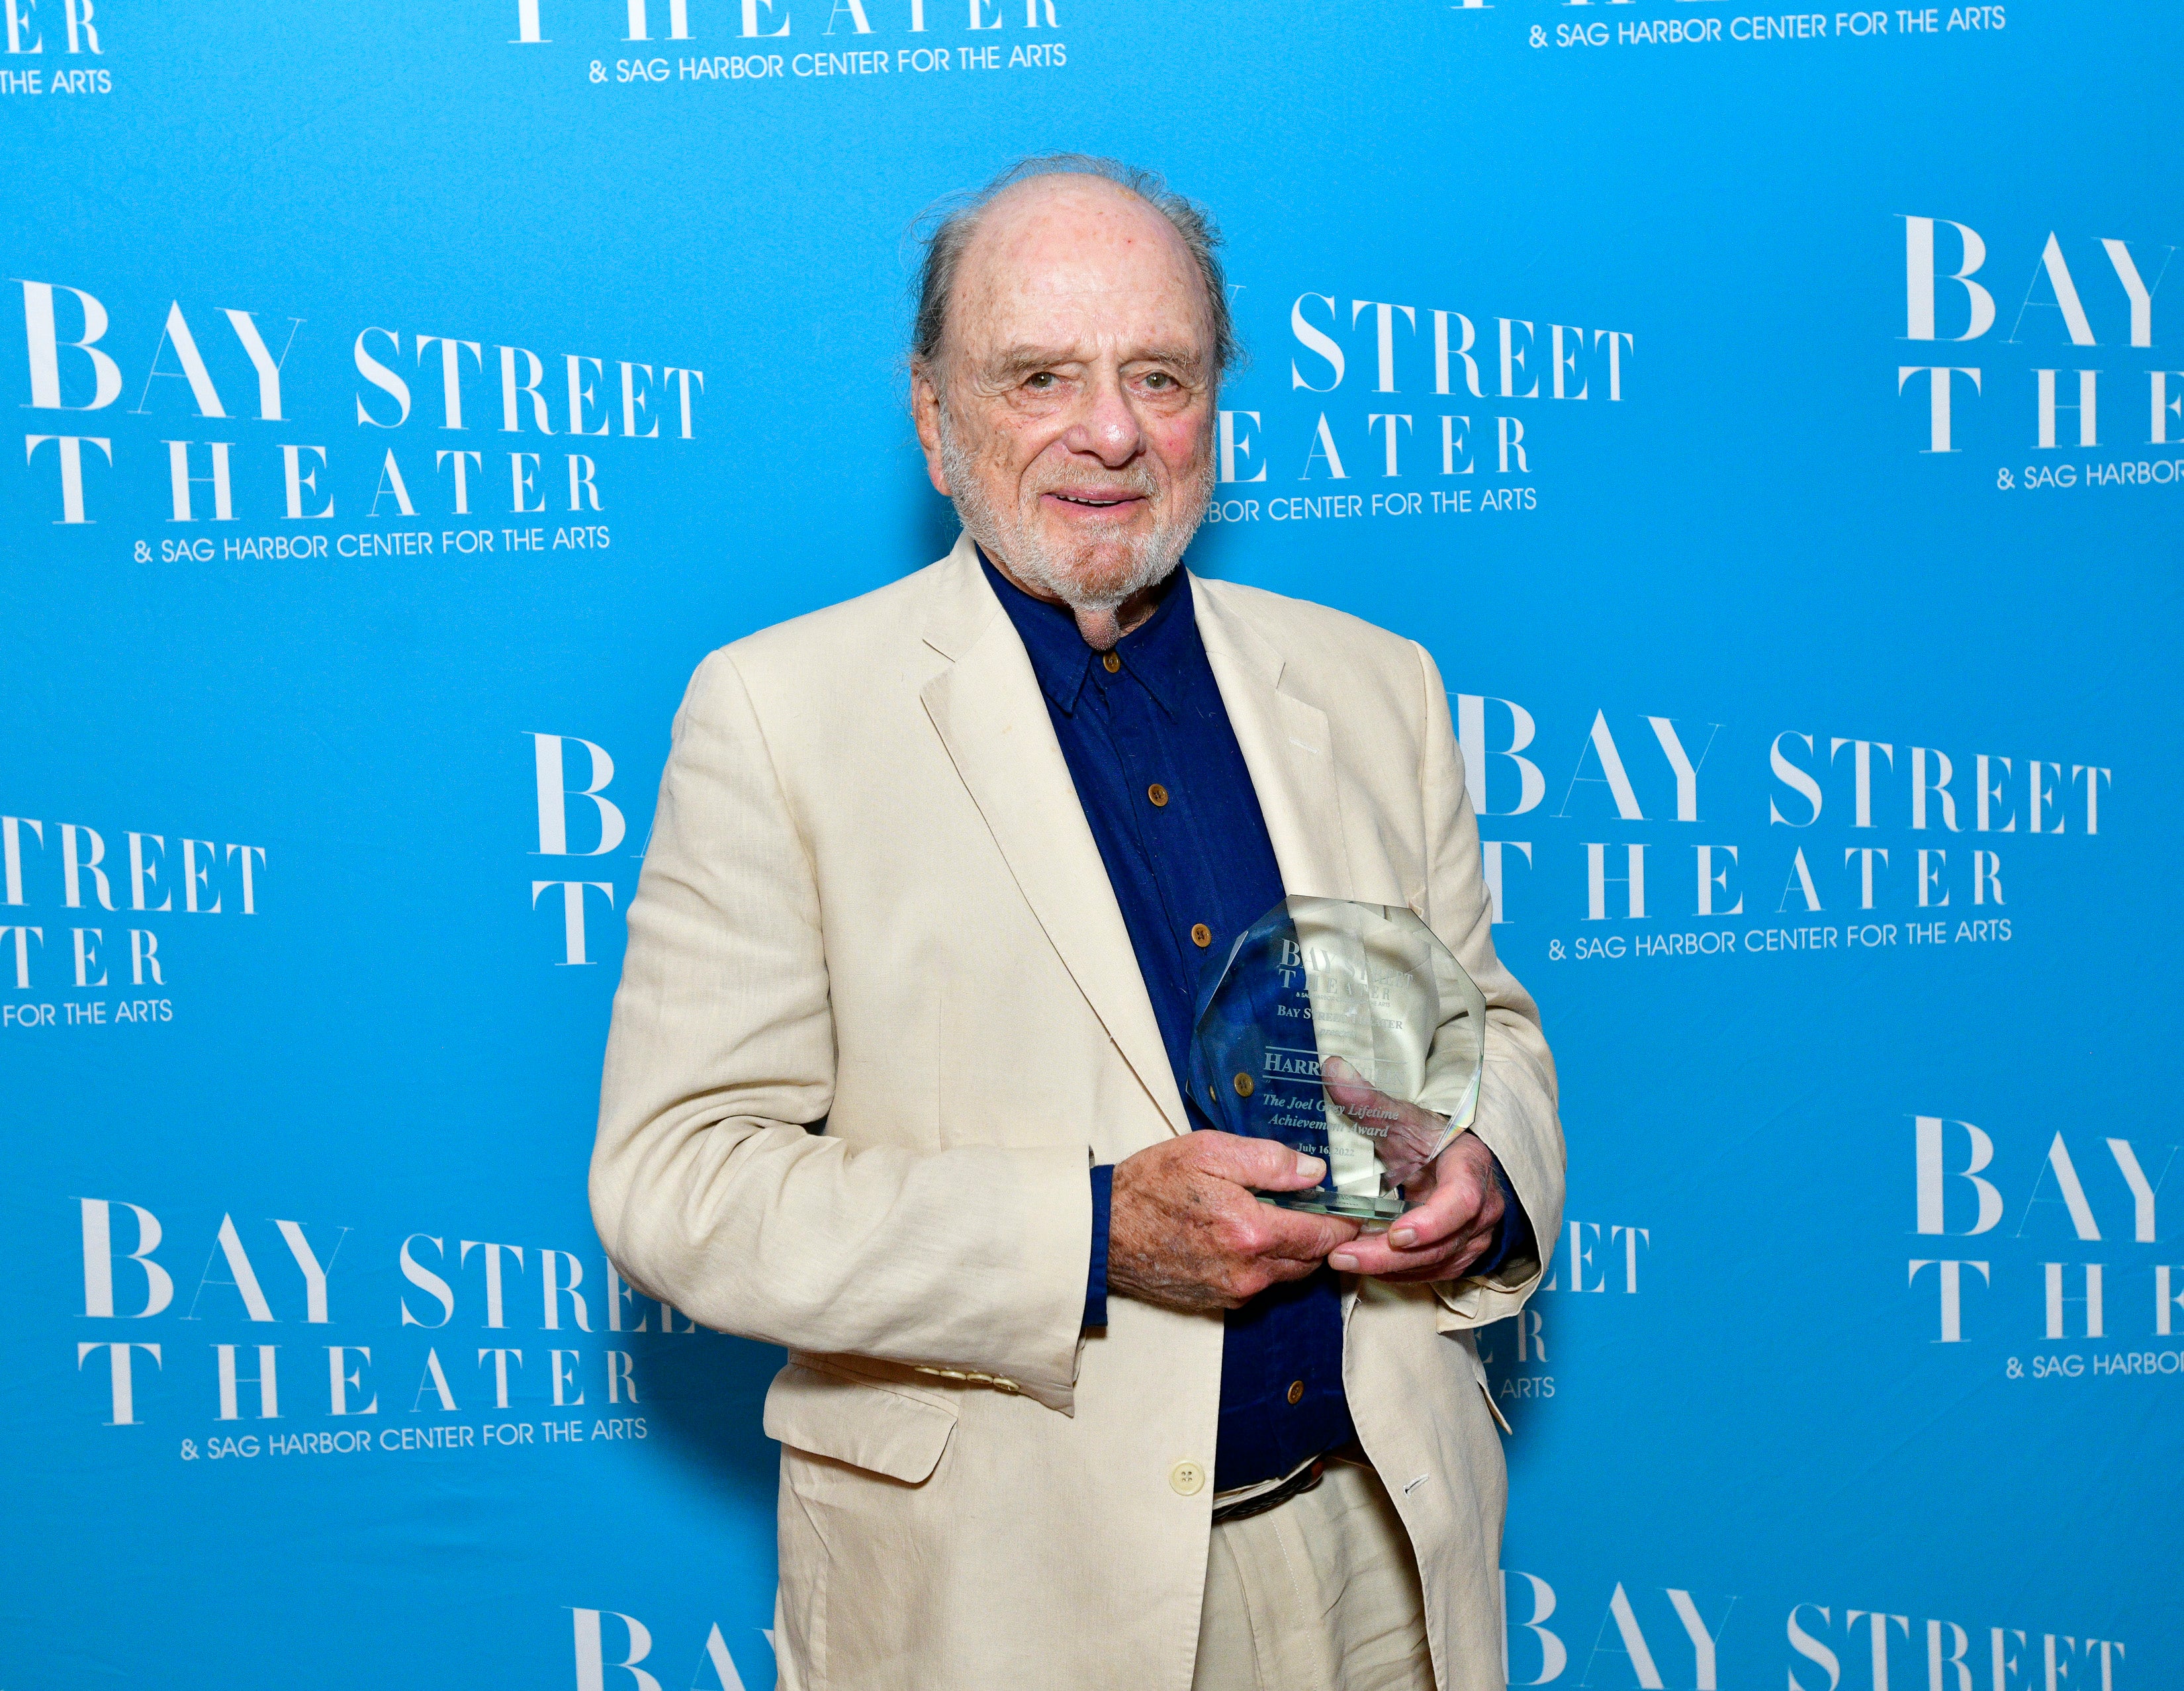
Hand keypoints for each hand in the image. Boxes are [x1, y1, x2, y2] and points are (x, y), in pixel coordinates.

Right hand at [1108, 1132, 1362, 1312]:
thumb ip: (1268, 1161)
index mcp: (1252, 1232)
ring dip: (1296, 1250)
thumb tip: (1315, 1172)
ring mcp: (1234, 1293)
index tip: (1354, 1206)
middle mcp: (1249, 1272)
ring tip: (1287, 1218)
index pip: (1323, 1235)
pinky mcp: (1219, 1302)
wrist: (1103, 1232)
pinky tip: (1252, 1237)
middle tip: (1323, 1206)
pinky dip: (1268, 1264)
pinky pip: (1262, 1285)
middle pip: (1312, 1260)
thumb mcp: (1208, 1151)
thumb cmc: (1151, 1186)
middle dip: (1323, 1235)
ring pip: (1289, 1274)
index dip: (1345, 1220)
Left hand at [1319, 1059, 1503, 1283]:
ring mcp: (1474, 1239)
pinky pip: (1429, 1275)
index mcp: (1471, 1169)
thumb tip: (1332, 1070)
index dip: (1431, 1222)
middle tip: (1343, 1255)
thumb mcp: (1403, 1117)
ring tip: (1341, 1260)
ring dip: (1387, 1269)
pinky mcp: (1460, 1257)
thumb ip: (1369, 1100)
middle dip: (1390, 1256)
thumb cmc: (1431, 1140)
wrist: (1457, 1163)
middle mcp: (1482, 1211)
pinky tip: (1361, 1264)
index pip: (1462, 1202)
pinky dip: (1395, 1273)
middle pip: (1442, 1244)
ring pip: (1435, 1266)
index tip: (1396, 1233)